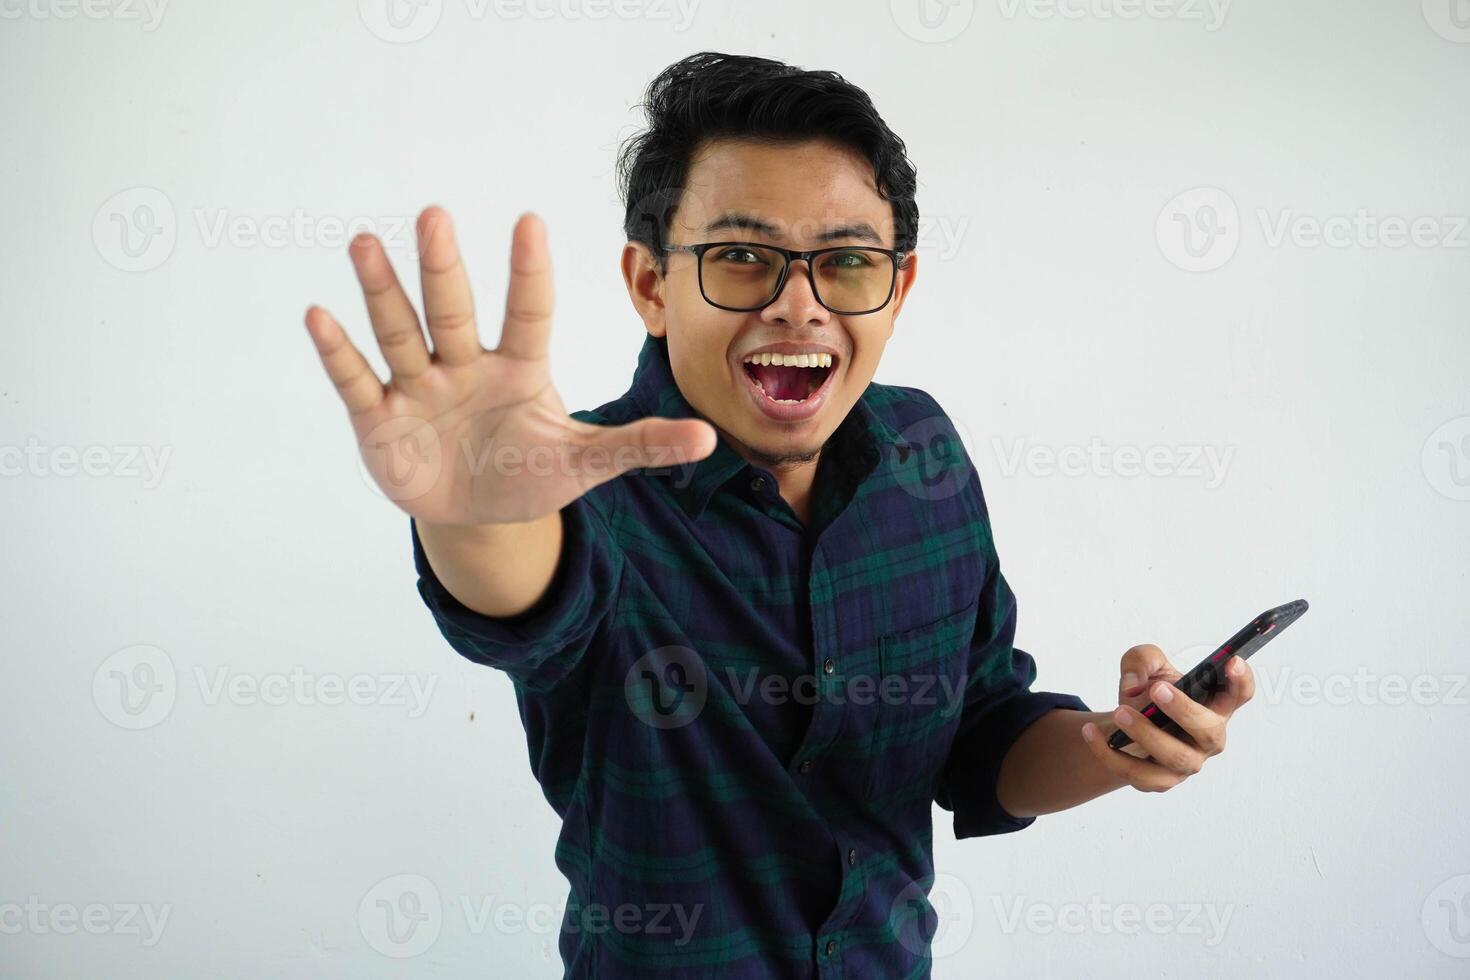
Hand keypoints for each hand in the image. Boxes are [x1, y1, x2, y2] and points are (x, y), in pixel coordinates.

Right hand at [304, 207, 716, 524]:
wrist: (478, 515)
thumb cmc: (530, 473)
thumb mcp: (587, 464)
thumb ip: (641, 445)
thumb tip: (709, 437)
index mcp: (520, 369)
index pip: (528, 313)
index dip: (527, 273)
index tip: (530, 222)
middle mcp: (465, 366)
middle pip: (453, 310)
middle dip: (443, 267)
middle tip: (434, 215)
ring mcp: (419, 389)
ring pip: (401, 333)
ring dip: (383, 292)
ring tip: (364, 243)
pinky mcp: (380, 421)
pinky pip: (357, 380)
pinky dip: (339, 352)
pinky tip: (318, 313)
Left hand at [1079, 643, 1255, 792]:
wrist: (1122, 725)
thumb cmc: (1145, 692)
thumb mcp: (1144, 665)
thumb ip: (1141, 661)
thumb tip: (1135, 686)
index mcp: (1214, 705)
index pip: (1239, 695)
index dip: (1241, 680)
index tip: (1232, 661)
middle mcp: (1208, 738)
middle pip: (1209, 730)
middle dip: (1184, 710)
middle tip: (1156, 690)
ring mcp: (1187, 763)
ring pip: (1174, 756)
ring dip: (1146, 734)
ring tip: (1118, 712)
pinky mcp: (1160, 781)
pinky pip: (1137, 774)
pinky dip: (1109, 753)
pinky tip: (1089, 732)